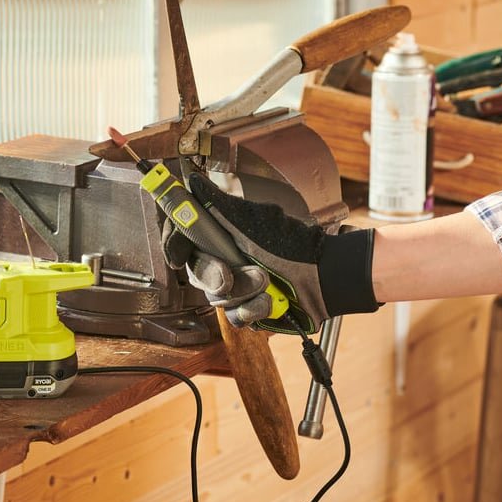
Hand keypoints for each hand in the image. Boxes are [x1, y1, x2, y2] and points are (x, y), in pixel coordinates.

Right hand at [160, 172, 381, 332]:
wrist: (326, 278)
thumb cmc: (295, 245)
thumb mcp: (254, 222)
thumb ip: (219, 207)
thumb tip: (193, 183)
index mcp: (221, 237)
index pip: (185, 241)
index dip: (175, 245)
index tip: (177, 254)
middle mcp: (225, 262)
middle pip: (196, 273)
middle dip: (214, 274)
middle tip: (229, 275)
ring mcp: (237, 288)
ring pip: (217, 299)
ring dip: (242, 292)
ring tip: (266, 281)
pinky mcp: (248, 311)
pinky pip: (236, 318)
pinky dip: (253, 310)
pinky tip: (270, 302)